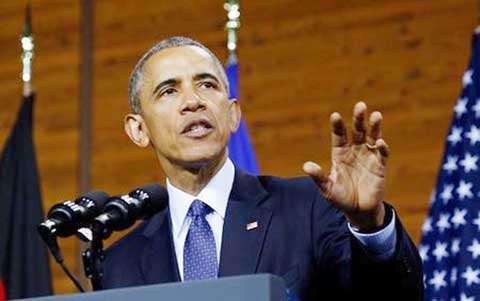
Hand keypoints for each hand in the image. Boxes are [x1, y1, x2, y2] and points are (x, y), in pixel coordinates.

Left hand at [303, 102, 388, 229]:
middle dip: (358, 119)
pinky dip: (381, 147)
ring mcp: (368, 157)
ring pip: (372, 137)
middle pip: (357, 131)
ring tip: (376, 115)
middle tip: (360, 105)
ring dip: (374, 127)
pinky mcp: (380, 166)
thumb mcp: (327, 189)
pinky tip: (379, 142)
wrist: (359, 210)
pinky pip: (382, 154)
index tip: (335, 115)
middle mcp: (355, 151)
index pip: (339, 136)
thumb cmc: (341, 198)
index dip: (338, 126)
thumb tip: (306, 166)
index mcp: (340, 154)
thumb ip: (319, 177)